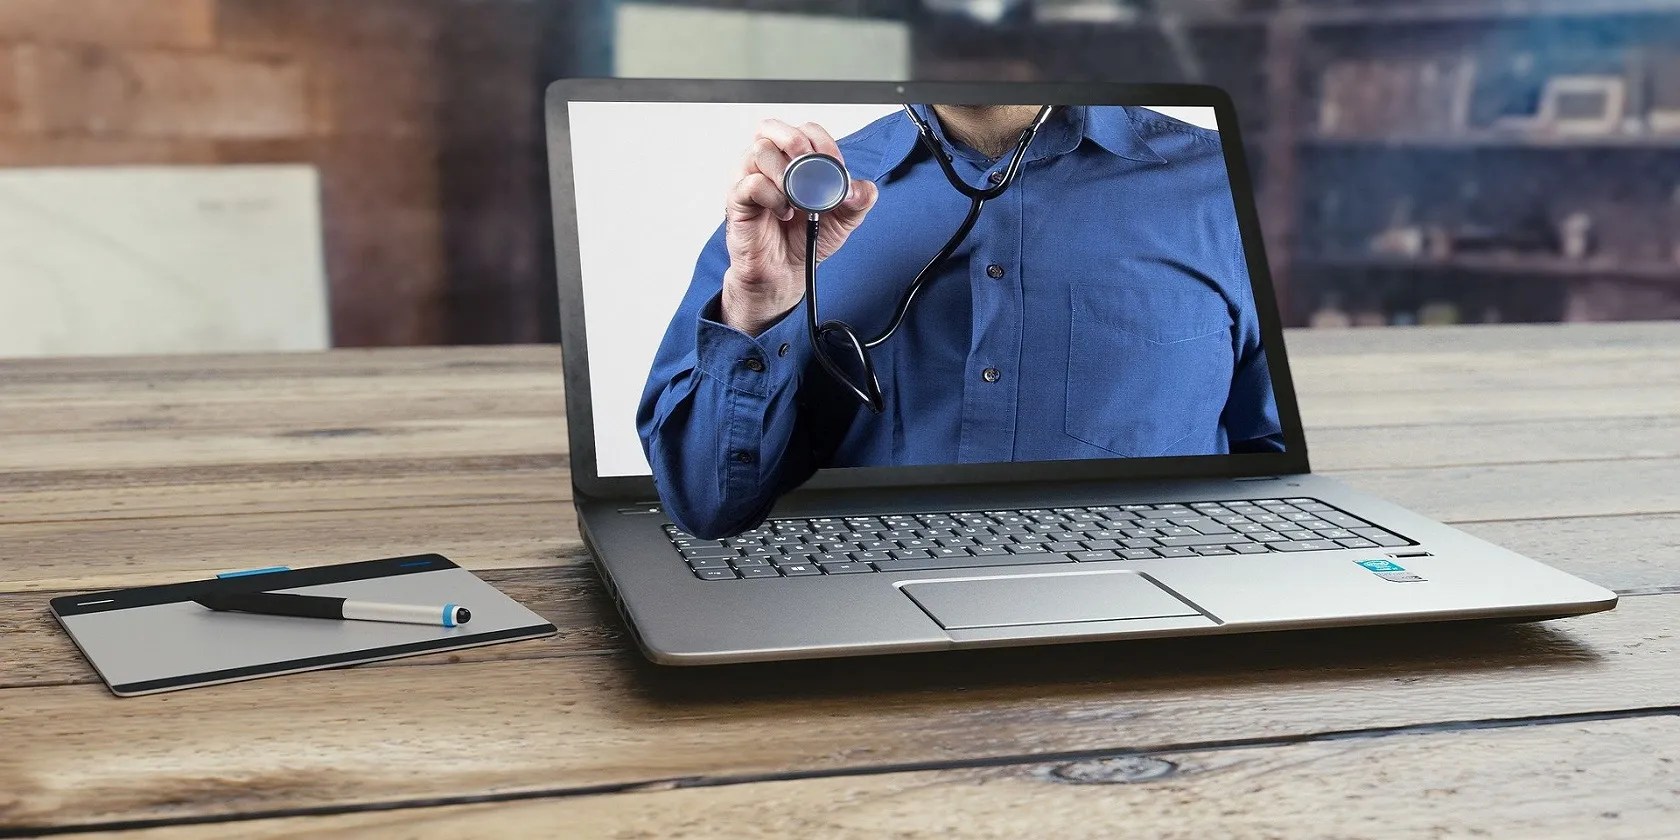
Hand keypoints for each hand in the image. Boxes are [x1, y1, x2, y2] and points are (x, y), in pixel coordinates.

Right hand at [721, 119, 877, 335]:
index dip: (823, 143)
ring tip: (796, 201)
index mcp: (793, 159)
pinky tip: (783, 212)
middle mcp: (769, 163)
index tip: (836, 167)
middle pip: (772, 127)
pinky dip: (772, 196)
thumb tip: (861, 188)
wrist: (785, 271)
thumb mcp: (844, 219)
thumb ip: (859, 200)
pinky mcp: (738, 199)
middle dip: (797, 144)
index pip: (805, 131)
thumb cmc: (806, 237)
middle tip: (811, 171)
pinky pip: (751, 183)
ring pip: (760, 151)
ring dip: (785, 174)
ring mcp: (749, 178)